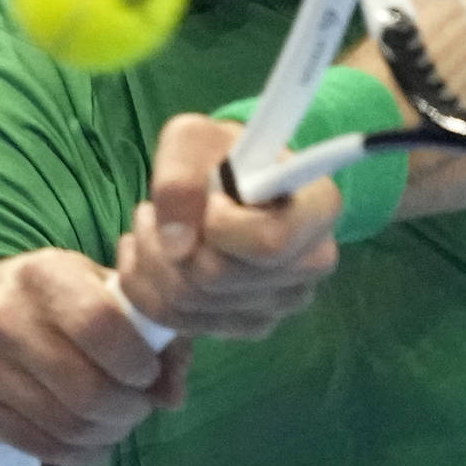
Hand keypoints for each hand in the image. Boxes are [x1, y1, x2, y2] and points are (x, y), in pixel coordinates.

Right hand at [0, 249, 191, 465]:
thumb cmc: (55, 303)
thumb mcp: (102, 294)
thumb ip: (153, 335)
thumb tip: (173, 396)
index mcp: (44, 274)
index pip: (100, 324)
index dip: (136, 361)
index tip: (147, 372)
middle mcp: (3, 316)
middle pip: (87, 389)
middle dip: (129, 409)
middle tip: (139, 406)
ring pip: (67, 425)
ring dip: (108, 434)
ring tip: (118, 422)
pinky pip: (42, 447)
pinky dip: (80, 454)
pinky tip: (94, 443)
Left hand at [116, 114, 340, 339]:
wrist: (221, 183)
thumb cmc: (218, 155)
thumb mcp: (192, 140)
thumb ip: (180, 177)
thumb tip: (176, 244)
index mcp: (318, 208)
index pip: (269, 243)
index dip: (222, 226)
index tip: (212, 201)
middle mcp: (312, 263)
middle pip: (219, 279)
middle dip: (168, 244)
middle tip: (154, 211)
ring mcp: (282, 302)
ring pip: (191, 304)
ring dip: (151, 262)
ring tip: (150, 227)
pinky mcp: (249, 325)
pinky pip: (179, 322)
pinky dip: (147, 287)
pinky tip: (150, 255)